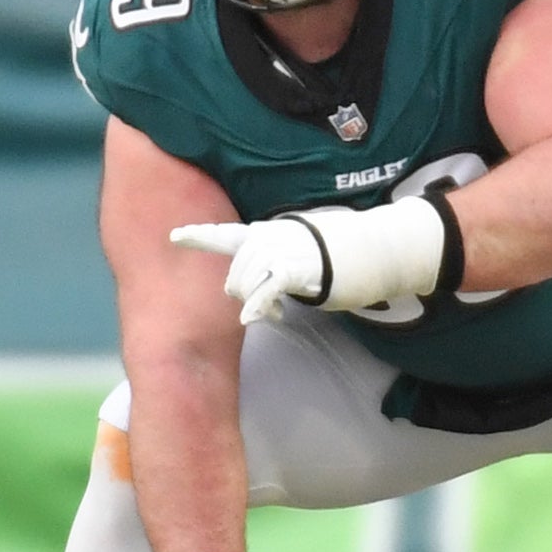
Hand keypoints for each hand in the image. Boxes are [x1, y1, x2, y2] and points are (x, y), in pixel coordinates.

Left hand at [172, 201, 444, 322]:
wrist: (377, 248)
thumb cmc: (343, 255)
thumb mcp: (304, 256)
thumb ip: (277, 269)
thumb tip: (261, 300)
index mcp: (271, 232)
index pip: (229, 234)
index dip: (200, 236)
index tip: (174, 236)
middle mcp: (271, 237)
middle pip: (234, 271)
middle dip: (241, 294)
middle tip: (264, 312)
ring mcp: (283, 250)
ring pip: (244, 281)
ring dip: (253, 303)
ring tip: (275, 314)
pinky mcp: (296, 268)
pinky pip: (265, 288)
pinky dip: (257, 305)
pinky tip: (254, 318)